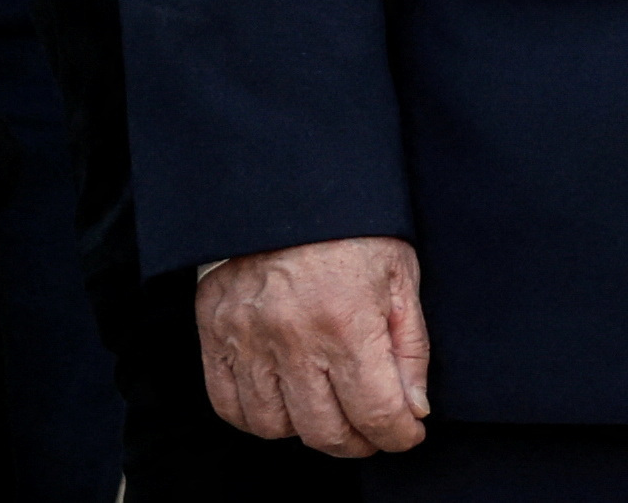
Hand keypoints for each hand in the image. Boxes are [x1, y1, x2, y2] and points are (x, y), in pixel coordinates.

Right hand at [196, 236, 429, 456]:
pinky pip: (228, 403)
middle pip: (326, 432)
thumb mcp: (400, 276)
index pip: (377, 414)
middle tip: (368, 426)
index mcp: (346, 322)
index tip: (405, 432)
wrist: (287, 186)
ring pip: (274, 427)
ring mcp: (246, 336)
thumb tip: (413, 411)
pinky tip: (281, 399)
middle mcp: (292, 336)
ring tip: (325, 406)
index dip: (399, 435)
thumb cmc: (351, 228)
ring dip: (305, 428)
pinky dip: (255, 415)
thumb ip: (410, 350)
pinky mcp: (214, 330)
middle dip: (358, 441)